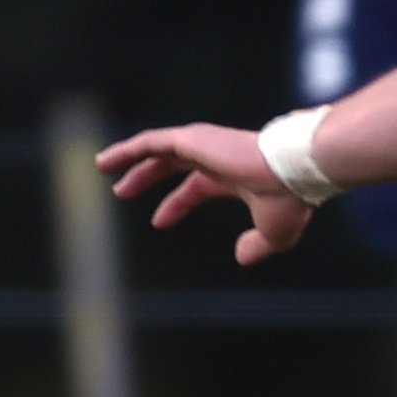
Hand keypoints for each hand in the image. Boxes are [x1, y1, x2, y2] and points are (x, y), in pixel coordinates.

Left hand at [96, 124, 311, 265]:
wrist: (293, 171)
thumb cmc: (289, 201)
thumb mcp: (273, 233)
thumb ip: (257, 246)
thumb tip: (241, 257)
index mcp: (233, 177)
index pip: (196, 188)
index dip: (176, 204)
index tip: (158, 221)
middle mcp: (216, 157)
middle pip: (171, 165)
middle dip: (147, 177)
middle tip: (123, 191)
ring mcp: (203, 145)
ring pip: (156, 149)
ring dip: (129, 159)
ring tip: (102, 167)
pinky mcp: (192, 139)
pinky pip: (150, 142)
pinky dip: (127, 149)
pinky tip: (107, 161)